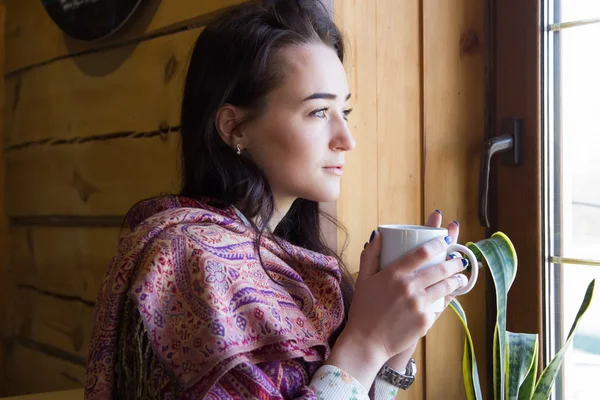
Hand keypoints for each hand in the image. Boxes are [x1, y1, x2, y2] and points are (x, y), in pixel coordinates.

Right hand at [345, 225, 468, 360]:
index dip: (438, 243)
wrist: (366, 342)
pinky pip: (441, 306)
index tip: (446, 240)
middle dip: (454, 262)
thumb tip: (377, 235)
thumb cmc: (363, 310)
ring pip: (446, 286)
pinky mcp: (425, 321)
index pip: (423, 252)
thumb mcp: (363, 279)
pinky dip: (447, 298)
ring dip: (457, 279)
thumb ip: (370, 255)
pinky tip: (450, 295)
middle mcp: (409, 287)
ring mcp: (419, 305)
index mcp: (394, 274)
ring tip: (461, 277)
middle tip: (460, 259)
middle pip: (440, 268)